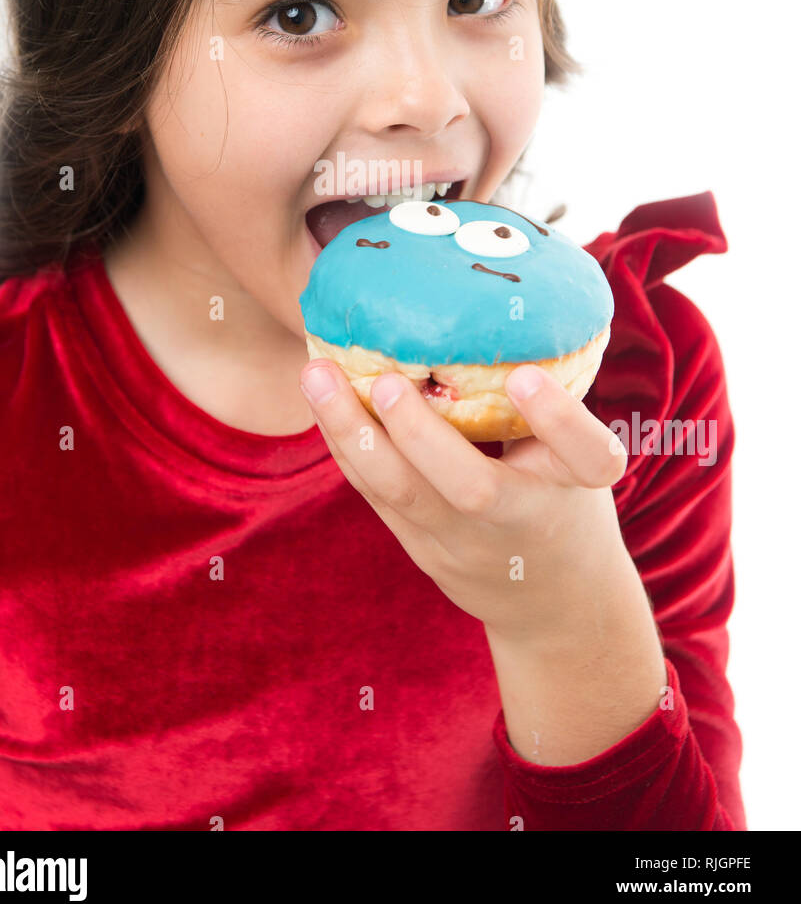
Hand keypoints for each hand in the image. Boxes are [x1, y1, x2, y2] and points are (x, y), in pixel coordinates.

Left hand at [299, 359, 630, 645]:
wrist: (552, 601)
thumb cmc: (563, 494)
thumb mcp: (575, 454)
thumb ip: (546, 403)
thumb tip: (498, 302)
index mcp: (578, 485)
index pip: (587, 455)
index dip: (558, 419)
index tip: (526, 377)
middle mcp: (521, 519)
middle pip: (472, 491)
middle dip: (422, 436)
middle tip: (387, 382)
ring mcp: (465, 543)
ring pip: (402, 495)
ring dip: (352, 432)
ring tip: (316, 375)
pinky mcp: (421, 548)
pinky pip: (375, 494)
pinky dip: (344, 443)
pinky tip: (320, 397)